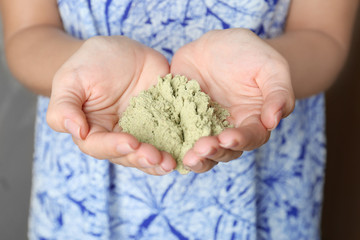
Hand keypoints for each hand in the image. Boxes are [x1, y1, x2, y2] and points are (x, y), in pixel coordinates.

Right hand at [47, 36, 175, 174]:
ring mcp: (143, 131)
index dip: (114, 147)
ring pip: (151, 152)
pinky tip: (188, 149)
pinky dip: (179, 144)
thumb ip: (65, 106)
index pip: (100, 146)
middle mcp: (119, 136)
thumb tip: (75, 131)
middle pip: (129, 155)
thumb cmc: (90, 63)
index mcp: (94, 131)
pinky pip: (171, 136)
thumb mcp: (71, 79)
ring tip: (173, 161)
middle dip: (143, 158)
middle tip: (158, 158)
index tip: (130, 142)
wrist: (121, 52)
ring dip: (162, 160)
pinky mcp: (164, 121)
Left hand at [171, 28, 294, 172]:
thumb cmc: (249, 53)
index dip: (240, 140)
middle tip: (202, 149)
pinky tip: (167, 148)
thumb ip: (277, 92)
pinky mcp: (182, 119)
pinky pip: (178, 135)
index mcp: (253, 120)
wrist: (215, 45)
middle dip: (214, 152)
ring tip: (187, 157)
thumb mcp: (270, 66)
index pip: (251, 138)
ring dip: (196, 157)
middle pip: (225, 151)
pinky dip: (174, 144)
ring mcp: (204, 126)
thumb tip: (274, 120)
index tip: (228, 138)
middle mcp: (228, 129)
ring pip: (202, 151)